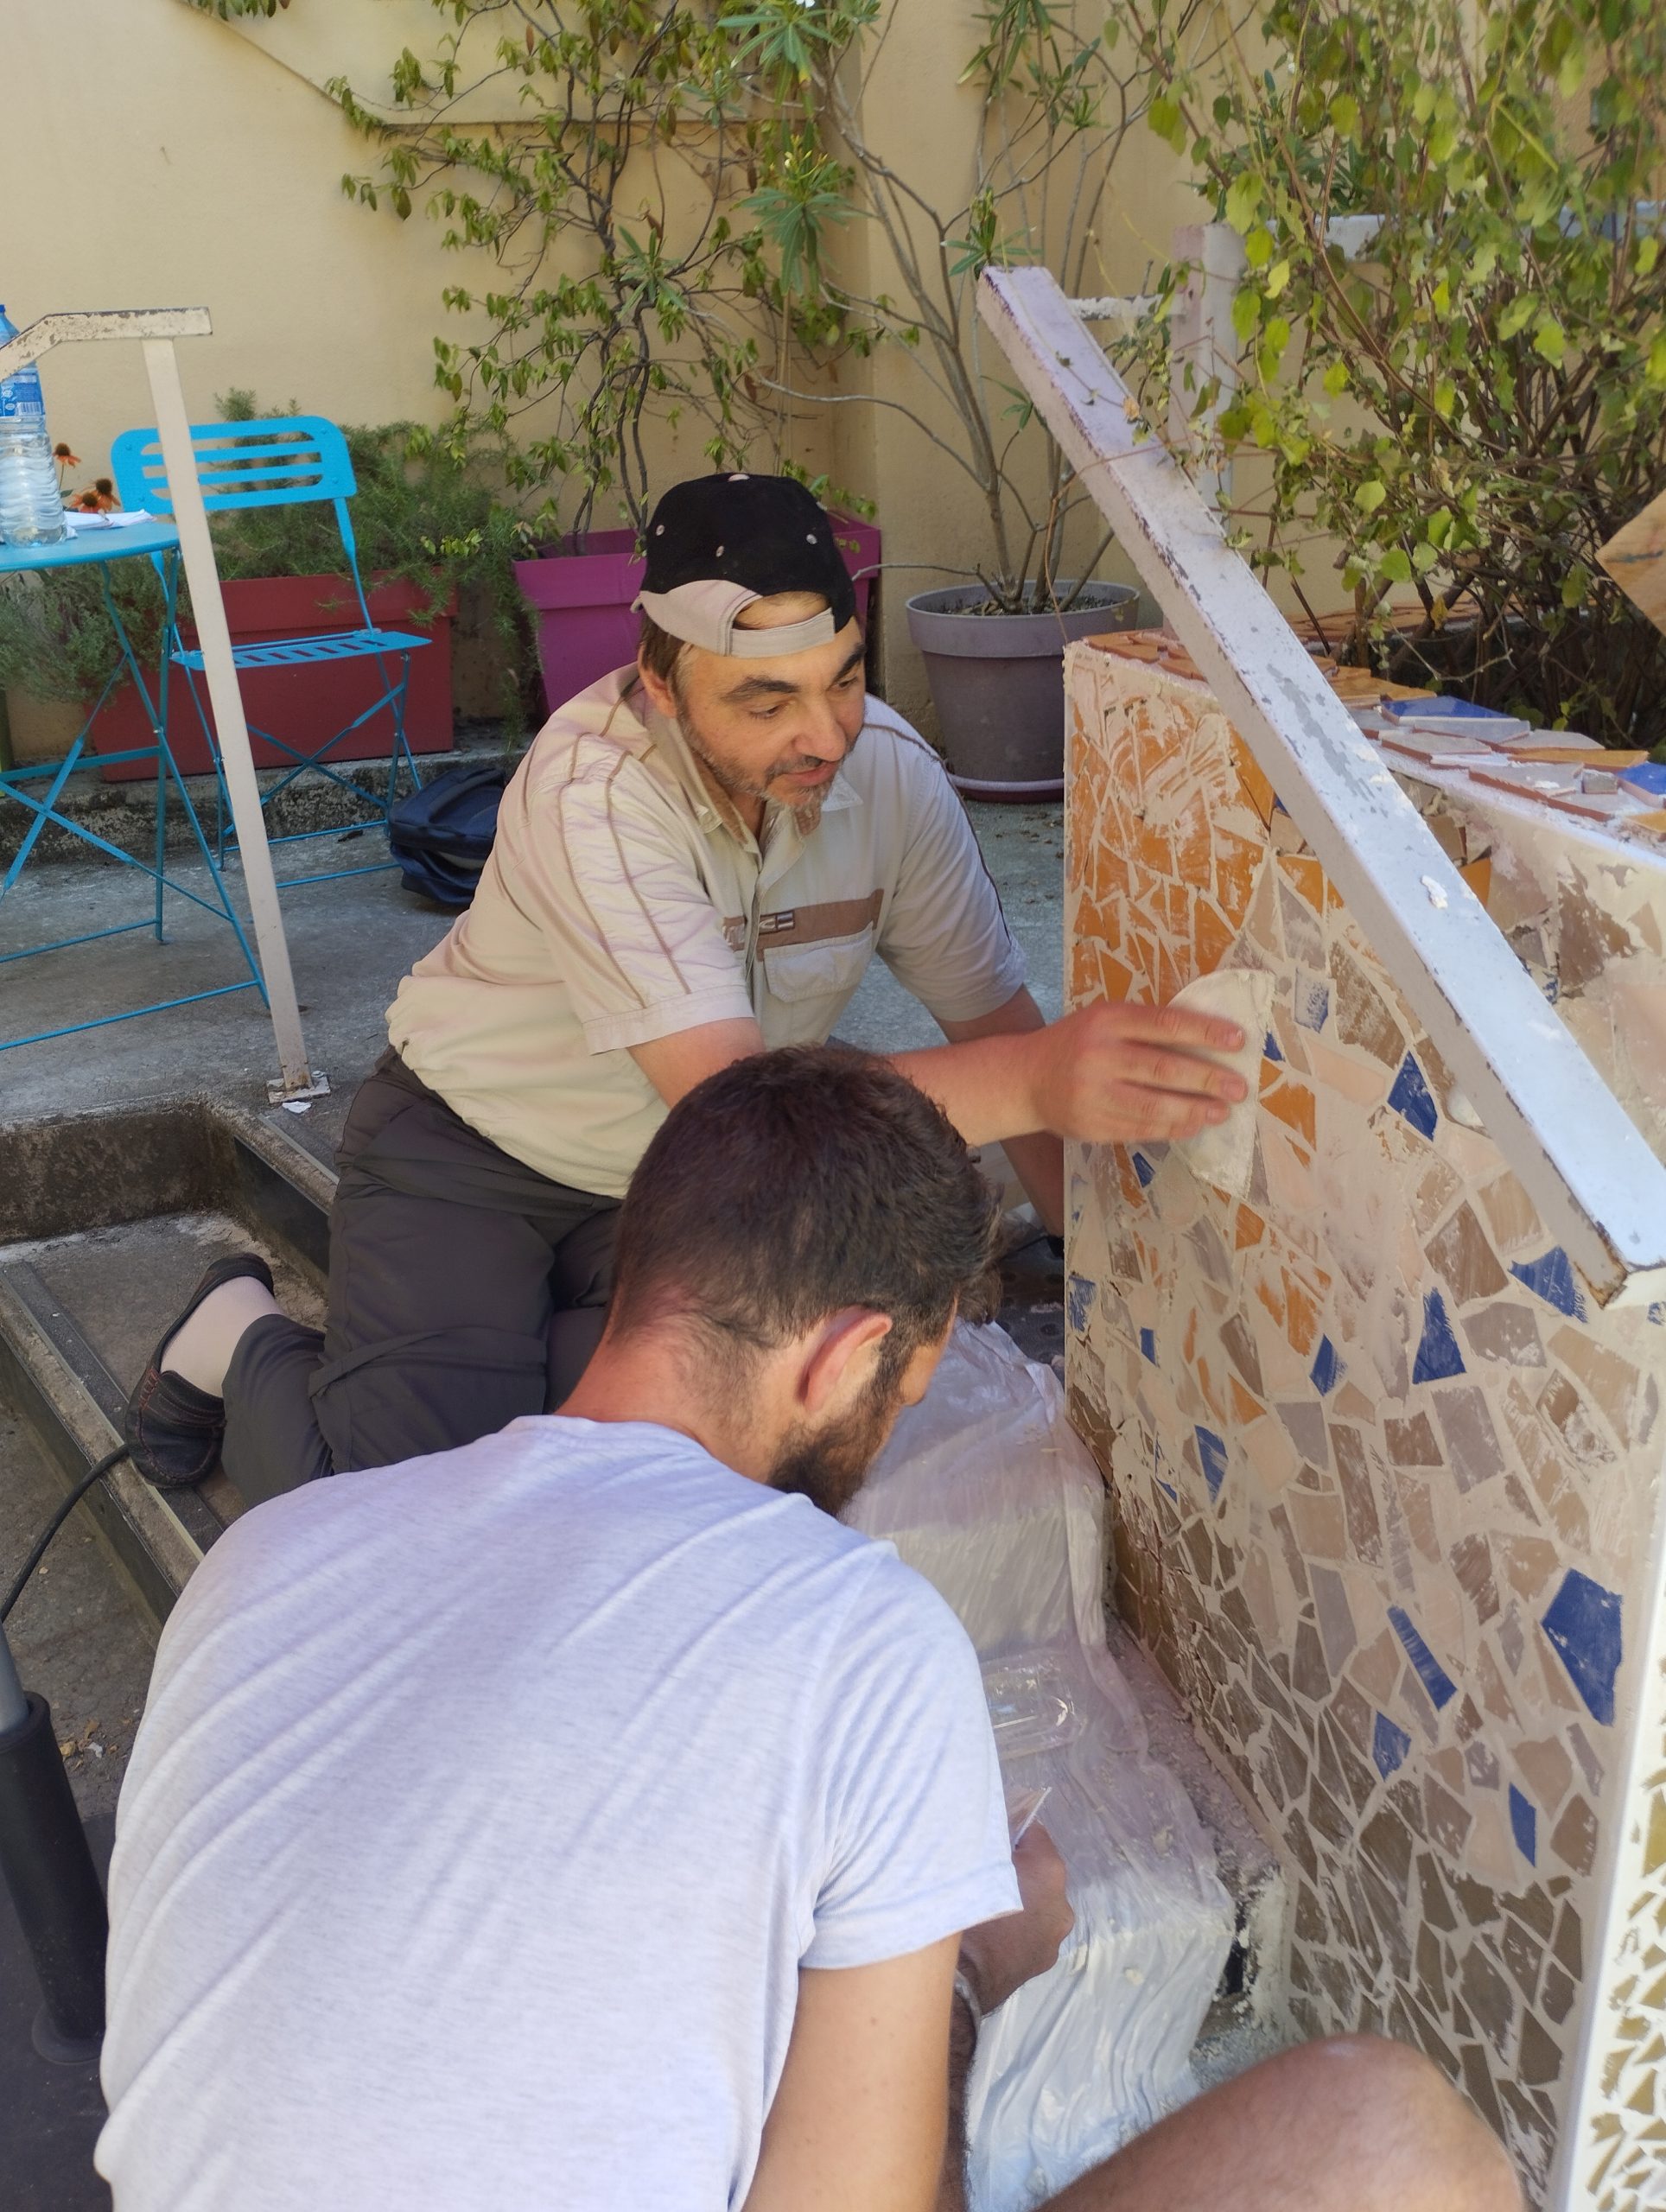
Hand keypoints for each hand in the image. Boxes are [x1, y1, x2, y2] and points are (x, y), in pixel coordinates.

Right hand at [957, 1824, 1072, 2015]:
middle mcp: (1062, 1901)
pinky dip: (1016, 1926)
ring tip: (986, 1906)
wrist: (964, 1976)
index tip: (988, 1841)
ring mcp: (1055, 1935)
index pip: (1033, 1832)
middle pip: (1037, 1870)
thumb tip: (992, 1833)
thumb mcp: (975, 1860)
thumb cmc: (969, 1910)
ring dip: (1017, 1900)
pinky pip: (1031, 1929)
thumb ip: (991, 1842)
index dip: (1009, 1832)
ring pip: (1036, 1903)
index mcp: (1048, 1869)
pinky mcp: (1043, 1961)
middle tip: (983, 1874)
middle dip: (1015, 1869)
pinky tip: (991, 1932)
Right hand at [1025, 1001, 1247, 1145]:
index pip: (1165, 1024)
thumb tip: (1206, 1043)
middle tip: (1238, 1088)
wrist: (1025, 1079)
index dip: (1204, 1032)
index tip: (1238, 1040)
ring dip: (1194, 1110)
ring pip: (1155, 1106)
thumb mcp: (1103, 1021)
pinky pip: (1140, 1129)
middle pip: (1164, 1068)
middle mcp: (1099, 1056)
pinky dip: (1171, 1128)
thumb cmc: (1076, 1043)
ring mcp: (1094, 1094)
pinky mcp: (1092, 1126)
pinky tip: (1191, 1125)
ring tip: (1221, 1112)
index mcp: (1107, 1021)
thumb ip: (1144, 1028)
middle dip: (1207, 1079)